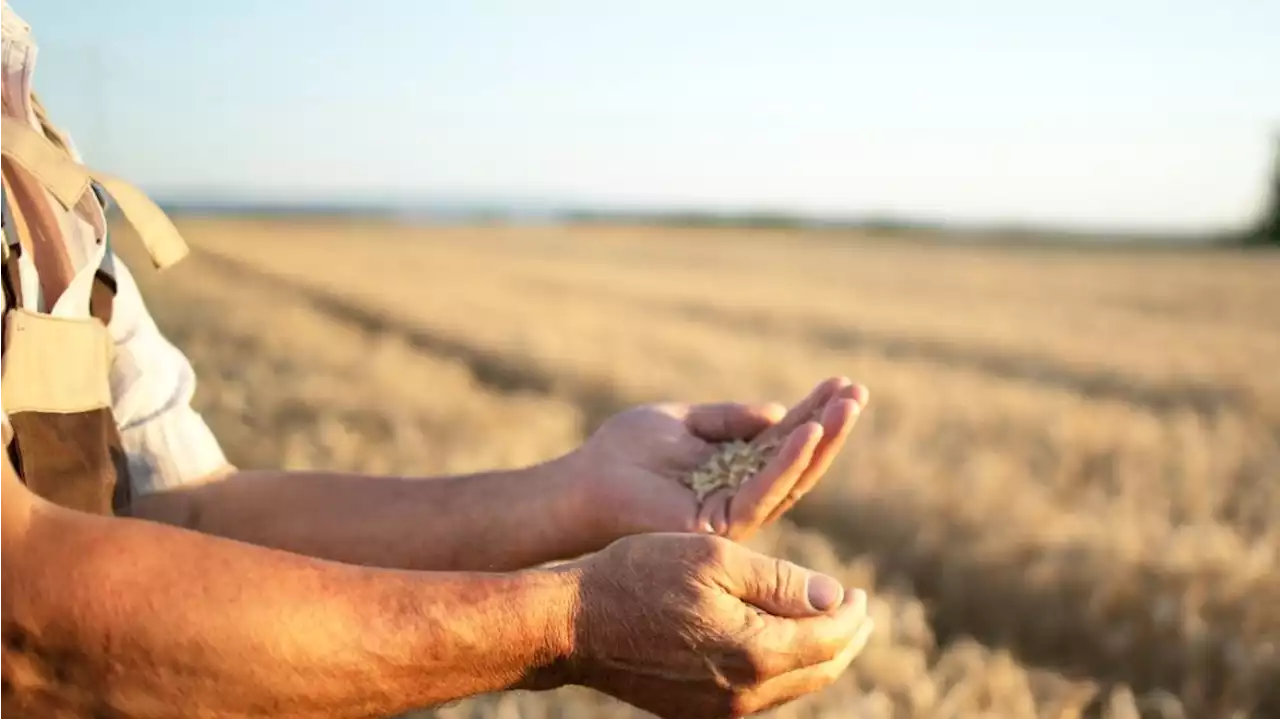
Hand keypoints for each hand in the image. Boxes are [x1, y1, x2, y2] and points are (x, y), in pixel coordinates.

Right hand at [555, 533, 873, 718]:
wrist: (575, 624)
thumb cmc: (641, 575)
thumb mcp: (716, 558)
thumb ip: (781, 580)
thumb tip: (834, 597)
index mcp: (755, 651)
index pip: (829, 638)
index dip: (852, 613)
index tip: (860, 591)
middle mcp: (744, 693)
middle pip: (818, 670)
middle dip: (845, 639)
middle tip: (858, 612)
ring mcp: (719, 709)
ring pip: (791, 687)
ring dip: (815, 655)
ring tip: (826, 626)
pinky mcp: (697, 711)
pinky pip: (759, 696)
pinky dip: (781, 669)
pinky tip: (778, 645)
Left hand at [571, 376, 867, 541]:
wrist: (583, 483)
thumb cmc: (623, 451)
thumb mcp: (684, 420)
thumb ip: (728, 418)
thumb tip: (778, 412)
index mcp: (733, 469)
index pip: (784, 440)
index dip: (815, 412)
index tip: (843, 382)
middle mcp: (741, 494)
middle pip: (798, 460)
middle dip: (830, 426)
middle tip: (858, 391)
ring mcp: (734, 513)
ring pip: (792, 478)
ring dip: (822, 440)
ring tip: (847, 406)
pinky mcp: (721, 524)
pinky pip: (764, 491)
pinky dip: (788, 461)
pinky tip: (809, 431)